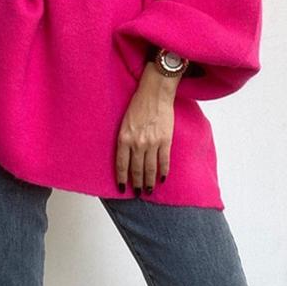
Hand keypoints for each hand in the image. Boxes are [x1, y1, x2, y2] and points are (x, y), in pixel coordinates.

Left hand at [116, 62, 180, 194]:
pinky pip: (164, 161)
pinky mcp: (165, 140)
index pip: (121, 164)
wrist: (155, 93)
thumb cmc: (138, 104)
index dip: (122, 178)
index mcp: (124, 138)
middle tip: (137, 193)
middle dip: (136, 183)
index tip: (122, 188)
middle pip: (136, 169)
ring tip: (148, 190)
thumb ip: (125, 139)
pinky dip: (163, 172)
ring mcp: (152, 143)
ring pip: (150, 168)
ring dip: (149, 181)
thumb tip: (127, 157)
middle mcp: (137, 143)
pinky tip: (162, 179)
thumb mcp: (124, 122)